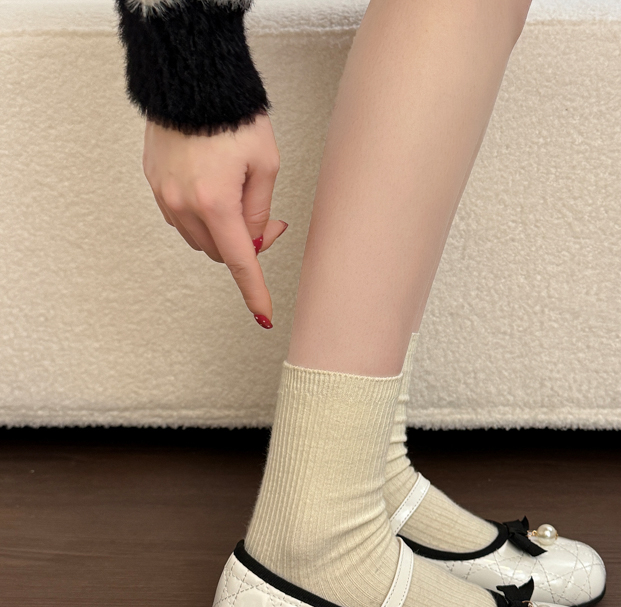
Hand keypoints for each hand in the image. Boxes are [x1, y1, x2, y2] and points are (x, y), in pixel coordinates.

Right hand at [143, 113, 285, 325]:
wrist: (193, 80)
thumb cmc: (235, 118)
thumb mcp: (266, 166)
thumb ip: (261, 211)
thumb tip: (255, 239)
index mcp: (216, 203)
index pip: (239, 262)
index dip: (254, 291)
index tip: (263, 315)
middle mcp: (183, 204)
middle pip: (219, 251)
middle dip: (245, 244)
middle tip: (269, 222)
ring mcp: (164, 195)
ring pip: (199, 238)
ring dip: (221, 230)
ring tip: (240, 197)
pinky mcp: (154, 182)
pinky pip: (181, 217)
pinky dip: (202, 215)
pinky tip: (215, 187)